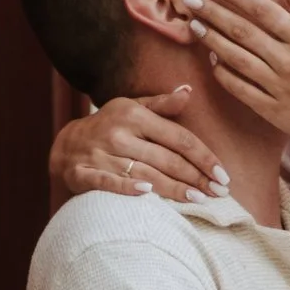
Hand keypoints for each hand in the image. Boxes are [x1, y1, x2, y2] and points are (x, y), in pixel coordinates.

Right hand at [47, 87, 229, 202]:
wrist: (66, 144)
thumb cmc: (109, 125)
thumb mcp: (132, 107)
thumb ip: (162, 104)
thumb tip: (188, 91)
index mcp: (135, 115)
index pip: (179, 138)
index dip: (203, 157)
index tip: (223, 175)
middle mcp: (119, 133)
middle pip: (166, 159)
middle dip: (196, 177)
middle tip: (218, 193)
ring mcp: (100, 154)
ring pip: (145, 173)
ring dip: (173, 188)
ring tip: (198, 198)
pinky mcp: (83, 173)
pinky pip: (108, 182)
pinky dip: (127, 187)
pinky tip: (148, 193)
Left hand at [183, 0, 289, 155]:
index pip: (263, 9)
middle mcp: (288, 60)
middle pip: (243, 31)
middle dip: (213, 12)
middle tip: (190, 0)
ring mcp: (277, 86)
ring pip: (236, 58)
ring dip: (212, 40)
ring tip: (194, 25)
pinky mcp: (270, 109)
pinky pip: (240, 88)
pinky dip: (224, 73)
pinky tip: (213, 60)